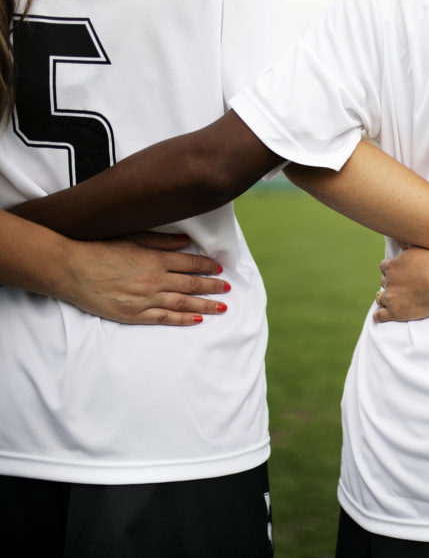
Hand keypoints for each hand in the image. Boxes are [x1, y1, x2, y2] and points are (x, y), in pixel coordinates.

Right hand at [61, 233, 229, 325]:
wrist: (70, 269)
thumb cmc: (99, 250)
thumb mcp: (132, 238)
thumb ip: (161, 241)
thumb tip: (185, 241)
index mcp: (155, 259)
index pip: (190, 263)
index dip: (207, 266)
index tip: (219, 268)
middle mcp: (155, 280)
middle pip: (192, 284)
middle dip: (213, 286)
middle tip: (228, 288)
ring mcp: (146, 299)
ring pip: (184, 303)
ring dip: (206, 305)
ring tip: (222, 307)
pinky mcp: (135, 315)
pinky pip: (165, 318)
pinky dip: (184, 319)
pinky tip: (198, 319)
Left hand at [374, 247, 428, 322]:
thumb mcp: (422, 246)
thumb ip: (410, 243)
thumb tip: (403, 239)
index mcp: (393, 265)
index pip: (384, 266)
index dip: (391, 269)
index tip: (398, 272)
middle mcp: (389, 280)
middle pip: (384, 281)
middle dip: (391, 283)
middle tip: (400, 286)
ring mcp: (391, 297)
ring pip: (381, 297)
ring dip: (386, 298)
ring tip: (393, 301)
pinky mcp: (395, 312)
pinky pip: (380, 315)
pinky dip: (379, 316)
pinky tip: (380, 316)